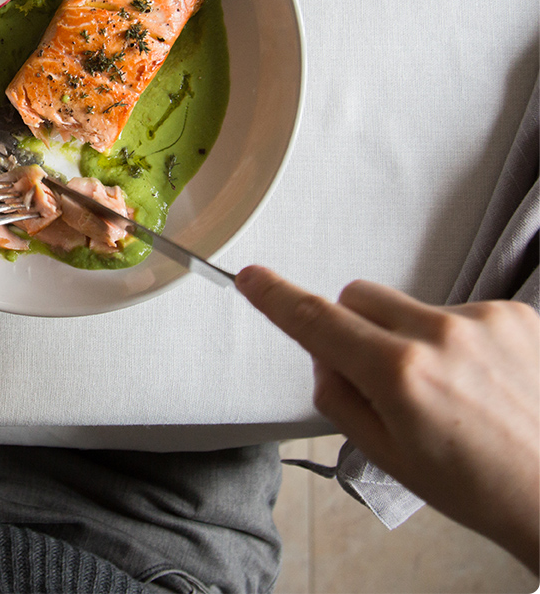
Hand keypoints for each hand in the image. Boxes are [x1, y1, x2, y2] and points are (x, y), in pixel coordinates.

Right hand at [235, 266, 539, 571]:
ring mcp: (480, 320)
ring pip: (406, 305)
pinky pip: (453, 310)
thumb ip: (338, 395)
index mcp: (400, 375)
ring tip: (449, 388)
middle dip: (353, 326)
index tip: (252, 277)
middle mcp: (439, 336)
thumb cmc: (481, 488)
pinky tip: (480, 378)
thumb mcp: (387, 456)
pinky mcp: (513, 313)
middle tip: (380, 374)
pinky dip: (453, 338)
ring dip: (409, 335)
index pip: (318, 320)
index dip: (277, 297)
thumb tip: (325, 352)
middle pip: (357, 296)